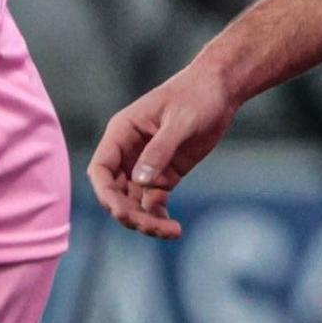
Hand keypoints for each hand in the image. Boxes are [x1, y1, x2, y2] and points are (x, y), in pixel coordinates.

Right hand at [87, 60, 237, 239]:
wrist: (221, 90)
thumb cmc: (197, 96)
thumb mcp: (180, 121)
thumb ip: (159, 150)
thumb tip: (140, 181)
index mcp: (122, 132)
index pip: (101, 169)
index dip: (105, 194)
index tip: (122, 212)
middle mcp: (128, 152)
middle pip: (115, 193)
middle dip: (128, 214)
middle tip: (154, 227)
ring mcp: (146, 166)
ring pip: (133, 203)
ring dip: (145, 221)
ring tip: (171, 232)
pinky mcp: (165, 175)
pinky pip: (153, 204)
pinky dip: (159, 218)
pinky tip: (174, 229)